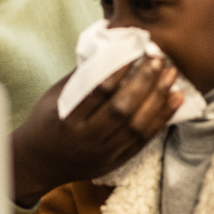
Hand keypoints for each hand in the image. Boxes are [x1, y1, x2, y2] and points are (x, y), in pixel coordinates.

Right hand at [9, 57, 182, 206]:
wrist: (38, 164)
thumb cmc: (45, 122)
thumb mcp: (55, 96)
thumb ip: (82, 77)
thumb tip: (111, 49)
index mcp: (68, 119)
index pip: (98, 91)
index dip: (119, 69)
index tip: (134, 49)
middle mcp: (86, 138)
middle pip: (122, 108)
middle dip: (144, 82)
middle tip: (158, 59)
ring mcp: (103, 152)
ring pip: (137, 125)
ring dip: (158, 98)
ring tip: (171, 76)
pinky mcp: (116, 161)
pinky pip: (144, 139)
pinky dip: (161, 118)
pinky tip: (174, 100)